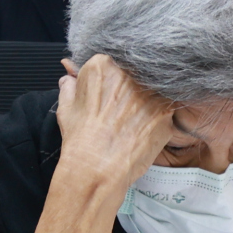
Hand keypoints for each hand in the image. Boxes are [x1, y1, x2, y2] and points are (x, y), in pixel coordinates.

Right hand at [55, 55, 174, 203]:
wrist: (98, 168)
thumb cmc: (80, 139)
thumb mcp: (66, 108)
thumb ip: (69, 87)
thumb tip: (68, 78)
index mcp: (103, 66)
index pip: (112, 65)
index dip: (110, 83)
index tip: (108, 97)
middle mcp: (129, 74)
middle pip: (134, 75)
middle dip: (130, 90)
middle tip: (121, 112)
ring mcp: (150, 92)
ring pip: (151, 92)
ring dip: (145, 103)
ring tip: (132, 123)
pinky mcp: (166, 112)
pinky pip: (163, 111)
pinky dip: (156, 120)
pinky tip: (143, 131)